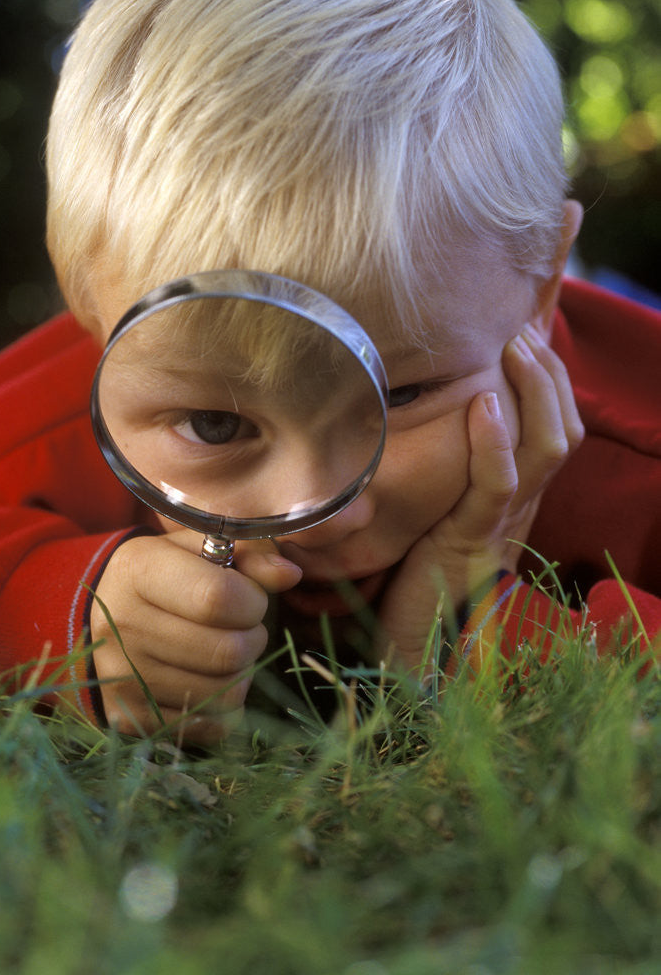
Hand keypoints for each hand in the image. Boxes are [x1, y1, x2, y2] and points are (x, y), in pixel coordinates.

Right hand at [90, 529, 301, 743]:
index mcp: (138, 572)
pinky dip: (225, 704)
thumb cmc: (169, 575)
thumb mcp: (203, 549)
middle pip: (226, 652)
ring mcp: (121, 678)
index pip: (218, 599)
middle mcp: (121, 625)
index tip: (250, 598)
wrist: (107, 615)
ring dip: (242, 672)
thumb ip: (251, 555)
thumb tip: (290, 574)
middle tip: (243, 628)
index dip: (252, 601)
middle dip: (253, 639)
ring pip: (225, 693)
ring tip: (227, 650)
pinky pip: (211, 726)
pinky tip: (211, 677)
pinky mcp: (130, 717)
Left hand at [378, 324, 583, 673]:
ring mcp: (502, 523)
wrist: (410, 644)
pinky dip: (496, 443)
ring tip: (515, 348)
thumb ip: (446, 466)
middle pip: (563, 428)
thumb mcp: (435, 504)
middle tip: (522, 330)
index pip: (555, 428)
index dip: (549, 380)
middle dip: (547, 372)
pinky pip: (497, 485)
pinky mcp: (472, 540)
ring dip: (534, 391)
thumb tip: (427, 415)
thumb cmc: (412, 572)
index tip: (525, 335)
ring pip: (547, 448)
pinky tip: (487, 405)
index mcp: (515, 494)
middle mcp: (520, 505)